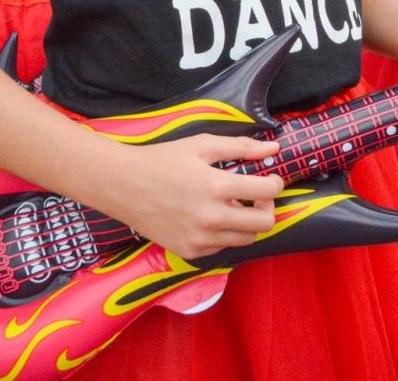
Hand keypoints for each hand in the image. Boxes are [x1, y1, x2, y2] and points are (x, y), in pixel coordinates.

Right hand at [101, 134, 284, 260]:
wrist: (121, 185)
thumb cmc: (162, 160)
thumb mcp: (202, 144)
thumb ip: (241, 147)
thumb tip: (273, 148)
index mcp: (216, 187)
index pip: (267, 192)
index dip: (275, 183)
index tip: (268, 178)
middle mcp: (211, 219)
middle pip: (264, 223)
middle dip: (267, 206)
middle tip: (255, 194)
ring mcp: (200, 240)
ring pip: (246, 239)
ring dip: (248, 222)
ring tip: (232, 205)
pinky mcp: (189, 252)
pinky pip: (223, 248)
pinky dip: (226, 233)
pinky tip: (211, 216)